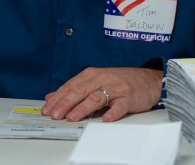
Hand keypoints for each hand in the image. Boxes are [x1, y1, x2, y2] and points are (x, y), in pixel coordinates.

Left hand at [42, 67, 162, 121]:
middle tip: (55, 114)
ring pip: (96, 98)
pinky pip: (119, 106)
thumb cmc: (119, 81)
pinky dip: (112, 113)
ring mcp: (115, 88)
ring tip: (72, 117)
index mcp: (91, 75)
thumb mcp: (94, 80)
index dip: (57, 98)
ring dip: (83, 108)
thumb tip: (51, 97)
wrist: (148, 80)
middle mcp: (101, 79)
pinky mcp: (128, 98)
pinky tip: (105, 119)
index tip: (46, 109)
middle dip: (65, 103)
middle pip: (80, 92)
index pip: (70, 87)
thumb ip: (74, 88)